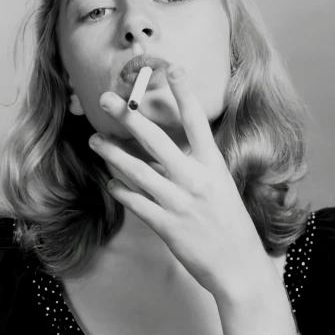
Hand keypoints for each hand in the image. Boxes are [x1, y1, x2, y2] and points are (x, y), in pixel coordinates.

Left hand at [89, 66, 274, 304]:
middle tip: (106, 100)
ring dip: (111, 153)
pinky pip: (135, 203)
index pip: (198, 122)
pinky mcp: (167, 226)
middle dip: (129, 117)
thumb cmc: (232, 226)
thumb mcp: (222, 189)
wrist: (239, 267)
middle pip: (156, 141)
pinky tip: (110, 182)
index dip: (185, 93)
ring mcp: (179, 203)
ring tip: (95, 140)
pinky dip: (120, 190)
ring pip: (136, 171)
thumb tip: (165, 154)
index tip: (173, 68)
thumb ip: (197, 168)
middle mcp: (195, 180)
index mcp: (214, 167)